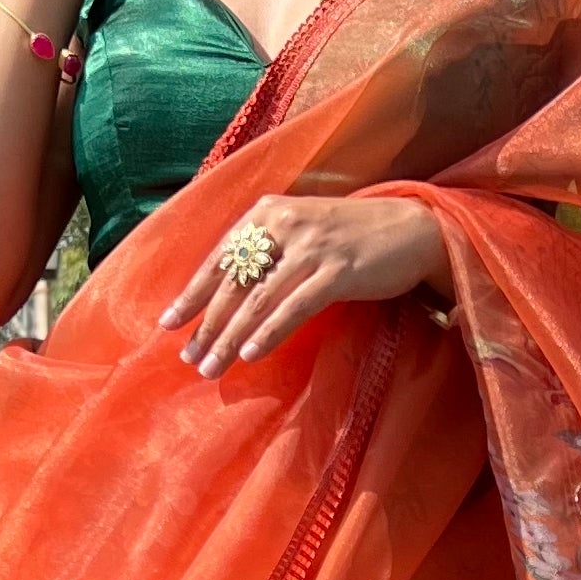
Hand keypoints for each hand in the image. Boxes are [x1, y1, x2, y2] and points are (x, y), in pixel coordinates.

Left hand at [160, 193, 449, 374]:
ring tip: (212, 367)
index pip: (220, 258)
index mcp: (267, 212)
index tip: (168, 324)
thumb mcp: (300, 231)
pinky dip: (270, 332)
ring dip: (230, 337)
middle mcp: (284, 223)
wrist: (412, 228)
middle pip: (234, 283)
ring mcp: (311, 246)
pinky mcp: (338, 270)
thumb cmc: (350, 237)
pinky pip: (294, 307)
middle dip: (207, 325)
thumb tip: (223, 298)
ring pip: (259, 299)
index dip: (192, 293)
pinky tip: (251, 354)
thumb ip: (266, 253)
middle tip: (189, 358)